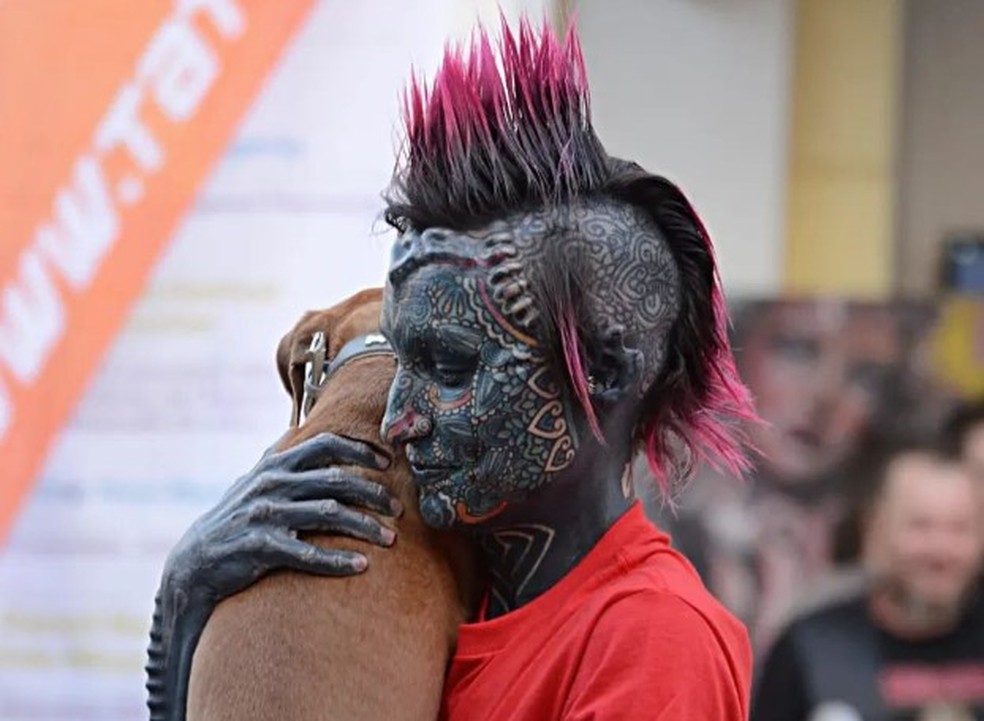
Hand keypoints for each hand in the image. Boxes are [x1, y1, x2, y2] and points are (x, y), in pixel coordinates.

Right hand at [147, 431, 399, 720]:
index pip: (326, 443)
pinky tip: (361, 566)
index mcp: (276, 466)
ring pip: (329, 514)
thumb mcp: (253, 482)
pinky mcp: (260, 548)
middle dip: (374, 492)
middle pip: (337, 480)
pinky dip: (337, 560)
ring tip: (391, 540)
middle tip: (399, 509)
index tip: (387, 463)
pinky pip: (307, 553)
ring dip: (365, 527)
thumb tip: (295, 431)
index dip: (360, 449)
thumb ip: (277, 458)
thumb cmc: (235, 520)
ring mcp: (266, 515)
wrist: (193, 564)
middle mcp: (272, 485)